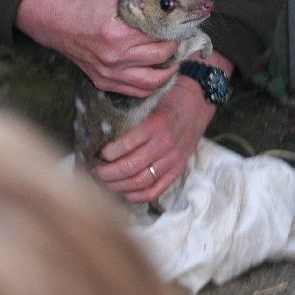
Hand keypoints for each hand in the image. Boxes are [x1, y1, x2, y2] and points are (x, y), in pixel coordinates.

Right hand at [15, 0, 178, 96]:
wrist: (55, 24)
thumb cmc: (84, 6)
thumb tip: (167, 2)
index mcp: (116, 33)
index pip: (159, 34)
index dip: (175, 29)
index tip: (182, 25)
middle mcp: (113, 57)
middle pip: (160, 56)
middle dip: (176, 47)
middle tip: (181, 39)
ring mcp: (108, 74)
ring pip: (152, 81)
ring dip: (169, 70)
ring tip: (175, 59)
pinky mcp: (103, 83)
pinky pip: (136, 91)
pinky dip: (152, 84)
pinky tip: (158, 72)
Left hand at [93, 50, 232, 201]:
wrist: (199, 102)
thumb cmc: (169, 98)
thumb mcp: (150, 99)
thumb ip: (131, 113)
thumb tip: (101, 126)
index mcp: (156, 124)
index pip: (127, 144)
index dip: (108, 153)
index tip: (97, 153)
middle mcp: (165, 143)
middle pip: (131, 167)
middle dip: (108, 173)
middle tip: (95, 171)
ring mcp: (173, 159)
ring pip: (141, 181)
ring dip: (119, 185)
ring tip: (106, 182)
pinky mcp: (178, 169)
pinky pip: (157, 190)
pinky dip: (138, 195)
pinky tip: (125, 192)